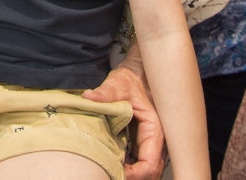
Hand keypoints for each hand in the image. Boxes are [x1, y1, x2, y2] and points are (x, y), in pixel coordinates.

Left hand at [83, 59, 163, 179]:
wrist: (137, 75)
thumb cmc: (130, 80)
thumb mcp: (117, 84)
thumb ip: (104, 93)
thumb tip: (88, 97)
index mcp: (155, 130)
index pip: (150, 164)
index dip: (135, 174)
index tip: (116, 172)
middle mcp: (157, 141)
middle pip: (150, 173)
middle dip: (132, 176)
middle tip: (110, 172)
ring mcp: (152, 145)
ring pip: (147, 171)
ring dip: (131, 174)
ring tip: (111, 169)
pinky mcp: (144, 145)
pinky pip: (140, 164)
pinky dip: (129, 169)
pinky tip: (114, 162)